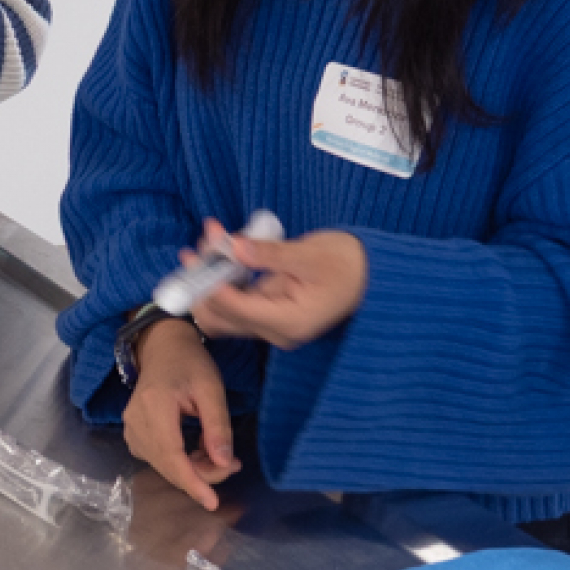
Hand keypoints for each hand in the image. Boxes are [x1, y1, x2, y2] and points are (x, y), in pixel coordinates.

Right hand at [122, 319, 241, 510]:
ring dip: (192, 469)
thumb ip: (218, 426)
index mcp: (154, 407)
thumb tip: (224, 463)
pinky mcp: (133, 432)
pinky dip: (179, 463)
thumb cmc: (190, 363)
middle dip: (201, 475)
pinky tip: (197, 452)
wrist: (163, 347)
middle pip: (168, 465)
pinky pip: (157, 458)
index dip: (193, 483)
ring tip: (218, 454)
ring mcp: (130, 428)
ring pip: (163, 465)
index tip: (212, 502)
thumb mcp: (212, 389)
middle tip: (232, 464)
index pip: (172, 457)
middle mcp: (135, 421)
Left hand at [189, 222, 368, 350]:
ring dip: (211, 276)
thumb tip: (234, 247)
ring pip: (225, 307)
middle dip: (206, 278)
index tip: (196, 253)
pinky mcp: (270, 311)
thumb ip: (270, 254)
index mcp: (289, 322)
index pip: (236, 309)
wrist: (373, 273)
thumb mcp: (310, 254)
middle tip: (206, 239)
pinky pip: (237, 298)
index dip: (210, 282)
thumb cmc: (349, 263)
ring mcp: (272, 324)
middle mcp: (277, 331)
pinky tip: (224, 247)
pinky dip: (225, 275)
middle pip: (223, 314)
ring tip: (212, 238)